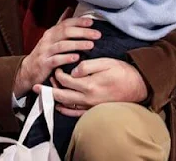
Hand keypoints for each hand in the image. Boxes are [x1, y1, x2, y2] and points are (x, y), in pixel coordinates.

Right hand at [13, 8, 100, 97]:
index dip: (79, 21)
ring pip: (62, 45)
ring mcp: (45, 51)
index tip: (91, 22)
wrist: (28, 69)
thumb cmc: (45, 52)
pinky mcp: (44, 63)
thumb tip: (70, 8)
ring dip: (77, 44)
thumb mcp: (52, 37)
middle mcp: (48, 39)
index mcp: (52, 32)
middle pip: (65, 32)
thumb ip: (61, 24)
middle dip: (82, 32)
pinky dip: (66, 58)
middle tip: (97, 34)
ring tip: (90, 45)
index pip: (66, 23)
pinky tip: (77, 58)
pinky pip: (56, 60)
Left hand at [32, 57, 148, 116]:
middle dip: (47, 90)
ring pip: (66, 105)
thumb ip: (86, 66)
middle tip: (36, 86)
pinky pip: (76, 113)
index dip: (58, 74)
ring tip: (47, 91)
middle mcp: (87, 98)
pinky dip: (65, 110)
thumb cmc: (122, 72)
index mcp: (89, 85)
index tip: (57, 68)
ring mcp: (90, 106)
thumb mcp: (105, 62)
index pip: (65, 81)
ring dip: (55, 98)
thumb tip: (73, 72)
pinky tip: (59, 106)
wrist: (139, 86)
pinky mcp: (94, 110)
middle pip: (61, 95)